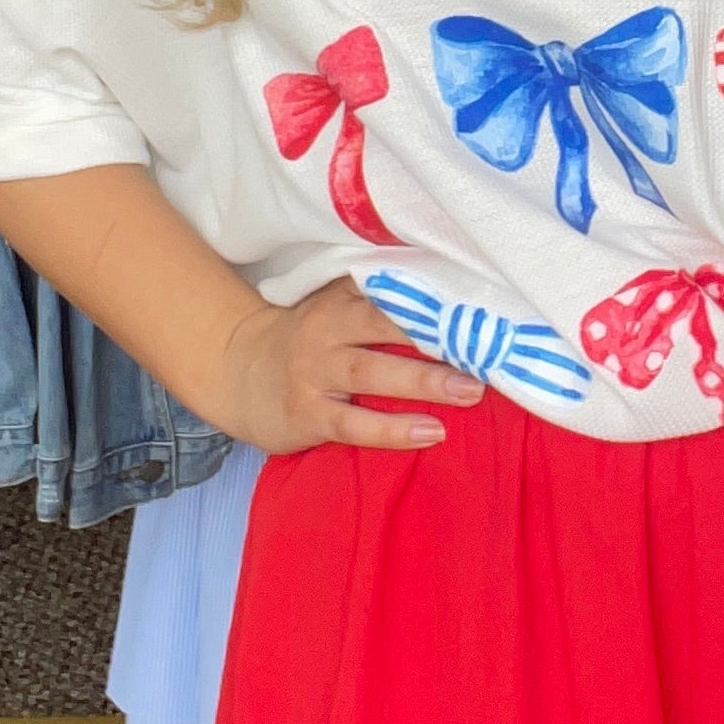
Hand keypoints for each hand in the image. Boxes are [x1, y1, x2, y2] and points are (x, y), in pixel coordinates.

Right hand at [215, 276, 484, 453]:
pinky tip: (431, 433)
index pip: (393, 290)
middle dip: (436, 339)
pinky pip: (353, 423)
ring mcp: (313, 372)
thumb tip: (459, 297)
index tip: (483, 306)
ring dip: (422, 381)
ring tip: (469, 392)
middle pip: (385, 326)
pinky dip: (392, 429)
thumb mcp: (337, 307)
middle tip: (485, 352)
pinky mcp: (306, 413)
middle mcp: (326, 328)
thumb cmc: (310, 340)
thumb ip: (383, 299)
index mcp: (341, 297)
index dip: (437, 298)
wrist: (238, 371)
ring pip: (370, 372)